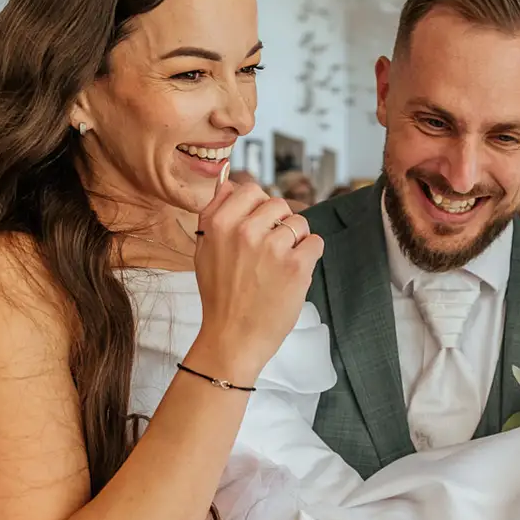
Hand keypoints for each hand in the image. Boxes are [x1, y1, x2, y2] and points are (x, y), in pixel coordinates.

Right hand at [189, 174, 323, 384]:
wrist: (233, 338)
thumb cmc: (220, 296)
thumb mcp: (204, 251)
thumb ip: (214, 214)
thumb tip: (228, 181)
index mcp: (219, 224)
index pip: (250, 189)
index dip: (259, 206)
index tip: (260, 223)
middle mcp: (244, 231)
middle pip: (277, 204)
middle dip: (279, 223)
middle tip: (271, 250)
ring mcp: (272, 248)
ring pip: (299, 222)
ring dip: (296, 240)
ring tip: (281, 264)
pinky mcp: (296, 266)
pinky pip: (315, 242)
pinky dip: (310, 255)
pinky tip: (295, 272)